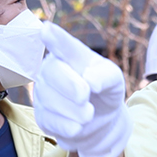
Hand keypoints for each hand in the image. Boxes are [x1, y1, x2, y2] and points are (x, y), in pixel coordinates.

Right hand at [29, 21, 130, 156]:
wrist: (102, 121)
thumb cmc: (105, 91)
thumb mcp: (114, 80)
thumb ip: (105, 76)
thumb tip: (89, 81)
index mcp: (71, 55)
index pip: (62, 44)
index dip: (54, 38)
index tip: (46, 30)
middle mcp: (51, 69)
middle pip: (52, 71)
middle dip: (71, 87)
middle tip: (86, 96)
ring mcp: (43, 93)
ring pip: (50, 100)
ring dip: (75, 111)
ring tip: (89, 113)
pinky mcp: (43, 117)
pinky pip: (51, 121)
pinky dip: (69, 126)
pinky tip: (78, 126)